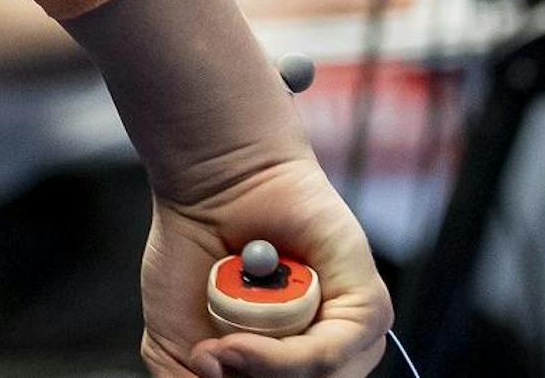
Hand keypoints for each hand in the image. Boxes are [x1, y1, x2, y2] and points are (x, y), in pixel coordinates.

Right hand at [138, 151, 391, 376]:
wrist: (210, 185)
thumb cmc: (195, 251)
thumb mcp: (177, 340)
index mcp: (292, 365)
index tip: (204, 372)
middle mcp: (327, 353)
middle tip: (209, 360)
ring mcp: (350, 335)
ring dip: (261, 372)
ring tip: (222, 344)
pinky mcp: (367, 307)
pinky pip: (330, 354)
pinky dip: (281, 356)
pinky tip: (240, 341)